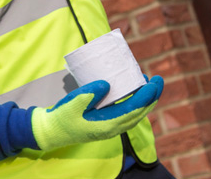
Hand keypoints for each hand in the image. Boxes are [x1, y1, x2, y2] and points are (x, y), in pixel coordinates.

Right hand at [31, 75, 163, 149]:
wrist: (52, 131)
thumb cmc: (61, 117)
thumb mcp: (71, 103)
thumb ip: (89, 94)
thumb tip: (107, 84)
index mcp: (106, 125)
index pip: (133, 110)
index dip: (145, 96)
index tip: (153, 82)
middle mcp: (113, 128)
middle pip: (139, 113)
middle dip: (151, 96)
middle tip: (157, 79)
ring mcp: (111, 127)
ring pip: (135, 114)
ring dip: (145, 100)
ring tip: (148, 83)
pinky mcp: (107, 123)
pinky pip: (128, 113)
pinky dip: (135, 102)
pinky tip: (134, 92)